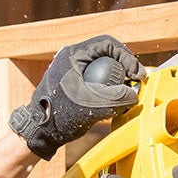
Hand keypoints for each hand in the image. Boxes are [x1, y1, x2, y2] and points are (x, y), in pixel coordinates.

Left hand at [9, 35, 145, 160]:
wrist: (40, 132)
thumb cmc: (58, 117)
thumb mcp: (91, 107)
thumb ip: (115, 99)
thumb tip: (134, 94)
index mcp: (72, 55)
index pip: (107, 44)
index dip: (126, 57)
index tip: (136, 75)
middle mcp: (72, 58)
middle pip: (106, 55)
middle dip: (123, 68)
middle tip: (134, 83)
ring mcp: (72, 70)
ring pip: (102, 68)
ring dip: (116, 79)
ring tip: (126, 93)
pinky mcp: (74, 83)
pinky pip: (97, 79)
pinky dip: (108, 88)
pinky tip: (114, 100)